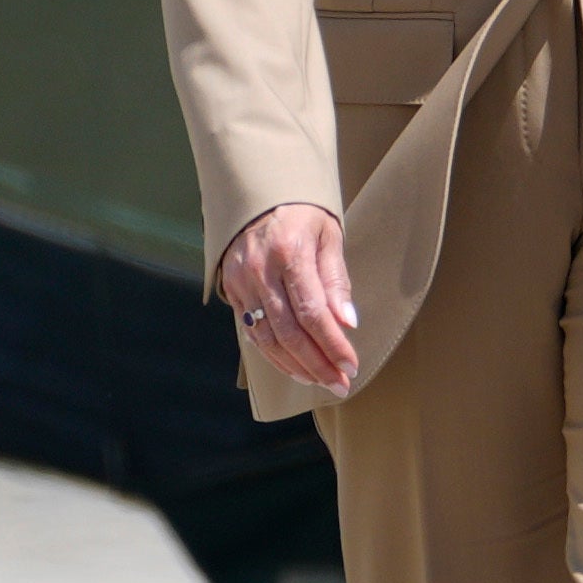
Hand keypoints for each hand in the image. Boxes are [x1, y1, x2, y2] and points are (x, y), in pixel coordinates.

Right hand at [222, 203, 358, 393]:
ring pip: (268, 338)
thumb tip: (347, 322)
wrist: (256, 198)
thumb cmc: (301, 215)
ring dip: (296, 366)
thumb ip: (336, 280)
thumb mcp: (328, 236)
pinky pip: (253, 333)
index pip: (313, 313)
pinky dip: (274, 356)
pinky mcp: (231, 292)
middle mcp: (261, 271)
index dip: (333, 345)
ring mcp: (241, 283)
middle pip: (290, 332)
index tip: (351, 366)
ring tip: (320, 381)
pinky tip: (295, 368)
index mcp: (289, 253)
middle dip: (317, 364)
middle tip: (339, 383)